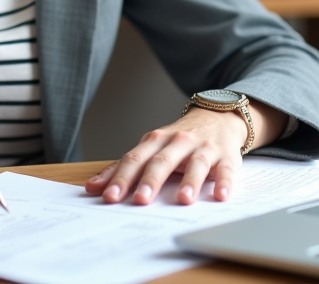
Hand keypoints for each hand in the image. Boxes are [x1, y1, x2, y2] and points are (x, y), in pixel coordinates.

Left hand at [84, 99, 284, 205]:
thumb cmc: (178, 140)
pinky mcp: (225, 156)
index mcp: (155, 141)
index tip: (109, 197)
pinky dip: (224, 183)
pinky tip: (221, 196)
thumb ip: (125, 168)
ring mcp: (203, 148)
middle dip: (150, 180)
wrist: (218, 117)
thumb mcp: (151, 148)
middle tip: (140, 200)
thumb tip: (92, 187)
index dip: (121, 178)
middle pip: (161, 161)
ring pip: (195, 164)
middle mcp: (178, 142)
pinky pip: (226, 170)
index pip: (135, 160)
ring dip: (189, 181)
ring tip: (183, 200)